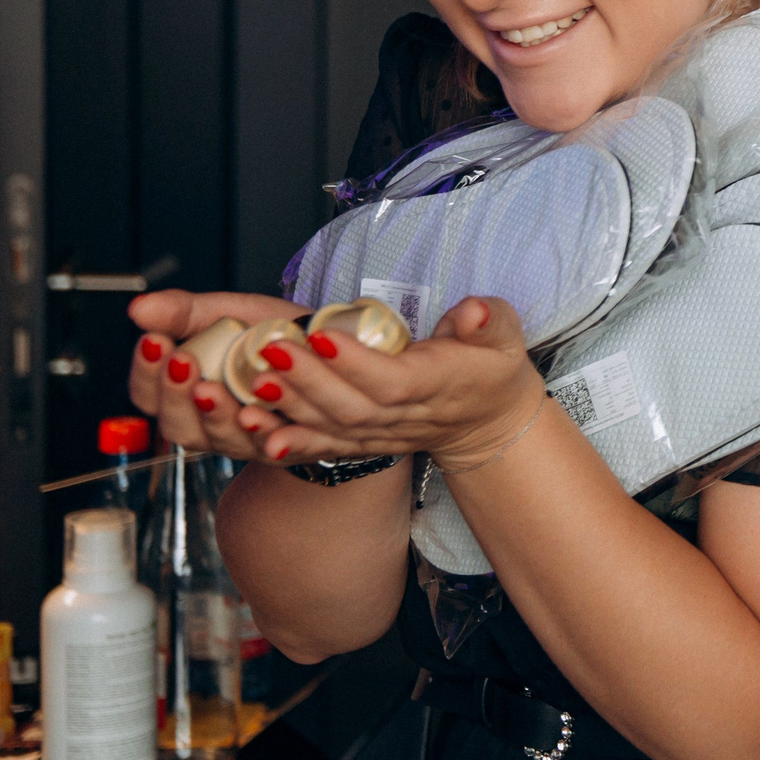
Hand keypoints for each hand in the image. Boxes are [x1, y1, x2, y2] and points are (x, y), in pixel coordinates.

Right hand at [128, 290, 307, 458]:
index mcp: (188, 392)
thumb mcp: (229, 313)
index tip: (155, 341)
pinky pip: (273, 446)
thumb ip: (186, 312)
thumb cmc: (274, 334)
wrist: (333, 347)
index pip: (149, 395)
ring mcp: (248, 439)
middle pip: (178, 426)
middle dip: (175, 395)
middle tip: (182, 361)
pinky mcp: (287, 446)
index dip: (147, 372)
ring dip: (215, 415)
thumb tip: (138, 309)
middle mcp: (212, 423)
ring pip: (222, 440)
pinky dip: (263, 432)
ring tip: (211, 387)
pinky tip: (256, 413)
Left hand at [235, 297, 544, 470]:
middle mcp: (406, 416)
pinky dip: (290, 442)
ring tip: (254, 383)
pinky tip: (255, 429)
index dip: (357, 364)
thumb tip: (472, 312)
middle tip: (272, 350)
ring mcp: (383, 435)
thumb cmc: (491, 368)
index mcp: (438, 385)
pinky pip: (325, 447)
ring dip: (290, 408)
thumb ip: (490, 321)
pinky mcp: (364, 443)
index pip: (394, 381)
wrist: (488, 421)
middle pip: (352, 407)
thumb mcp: (505, 336)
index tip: (322, 335)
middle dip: (308, 381)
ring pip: (332, 428)